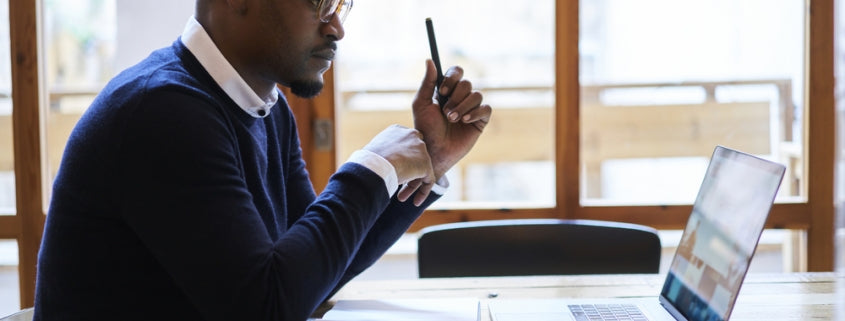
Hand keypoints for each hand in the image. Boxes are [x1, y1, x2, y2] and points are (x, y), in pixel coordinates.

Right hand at [363, 125, 435, 205]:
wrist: (375, 165)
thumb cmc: (367, 160)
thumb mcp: (373, 152)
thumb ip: (383, 154)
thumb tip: (378, 165)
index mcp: (397, 130)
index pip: (405, 145)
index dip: (400, 160)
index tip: (392, 171)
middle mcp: (412, 136)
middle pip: (414, 156)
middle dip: (407, 172)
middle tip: (398, 184)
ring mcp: (421, 150)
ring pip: (419, 170)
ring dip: (411, 185)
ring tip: (401, 198)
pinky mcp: (426, 164)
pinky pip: (428, 180)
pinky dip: (422, 192)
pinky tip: (416, 202)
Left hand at [412, 60, 491, 179]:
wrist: (434, 151)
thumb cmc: (425, 129)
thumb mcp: (421, 104)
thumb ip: (427, 82)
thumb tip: (429, 60)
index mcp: (447, 90)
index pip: (456, 72)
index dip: (452, 77)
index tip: (443, 90)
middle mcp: (460, 97)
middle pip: (467, 84)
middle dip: (456, 98)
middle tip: (446, 113)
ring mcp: (471, 108)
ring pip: (476, 95)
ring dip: (463, 107)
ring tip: (452, 120)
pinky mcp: (480, 120)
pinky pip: (485, 108)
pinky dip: (475, 113)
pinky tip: (465, 121)